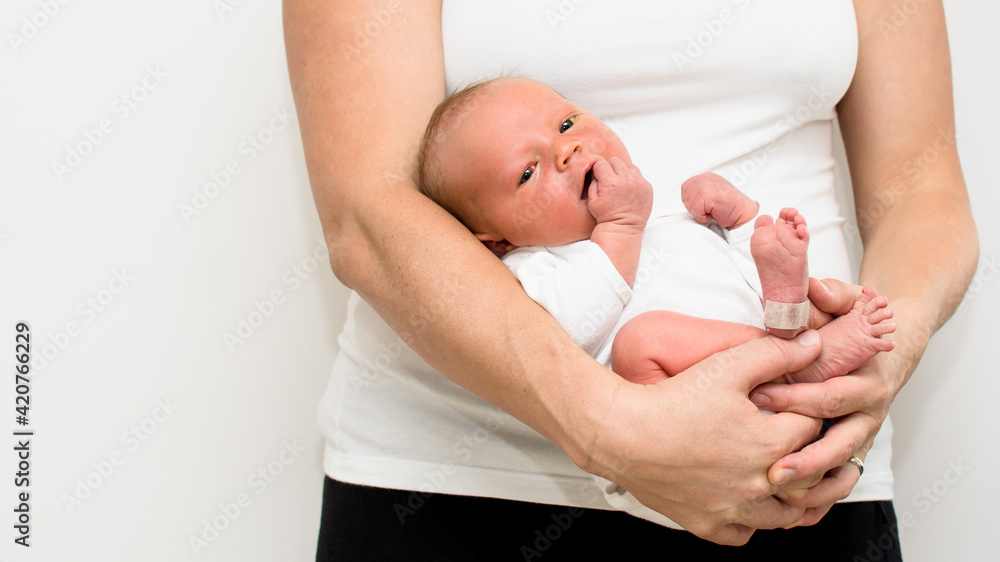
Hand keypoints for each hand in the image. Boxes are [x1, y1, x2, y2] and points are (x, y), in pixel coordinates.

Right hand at [584, 330, 825, 544]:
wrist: (622, 434)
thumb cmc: (670, 401)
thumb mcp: (726, 366)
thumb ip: (774, 354)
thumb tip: (812, 343)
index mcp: (768, 443)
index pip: (814, 429)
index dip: (808, 412)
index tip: (797, 405)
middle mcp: (757, 483)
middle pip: (810, 476)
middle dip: (813, 454)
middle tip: (802, 440)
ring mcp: (732, 508)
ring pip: (785, 515)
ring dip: (791, 496)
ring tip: (786, 476)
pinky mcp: (707, 524)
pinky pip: (744, 534)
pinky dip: (751, 521)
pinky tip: (745, 501)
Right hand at [586, 157, 652, 228]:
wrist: (623, 228)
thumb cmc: (606, 216)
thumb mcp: (592, 200)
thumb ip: (593, 182)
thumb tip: (596, 171)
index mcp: (610, 183)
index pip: (601, 164)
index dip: (598, 170)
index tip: (599, 177)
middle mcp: (626, 179)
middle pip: (615, 161)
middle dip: (610, 168)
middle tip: (609, 180)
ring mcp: (638, 182)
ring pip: (628, 165)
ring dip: (623, 172)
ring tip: (620, 184)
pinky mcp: (647, 187)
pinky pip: (638, 175)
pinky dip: (633, 180)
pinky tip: (629, 190)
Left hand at [749, 278, 903, 521]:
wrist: (891, 339)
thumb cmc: (856, 319)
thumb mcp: (846, 300)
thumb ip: (830, 294)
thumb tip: (811, 286)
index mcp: (866, 377)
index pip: (831, 393)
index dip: (797, 399)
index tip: (760, 400)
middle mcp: (868, 410)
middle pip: (839, 438)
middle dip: (805, 454)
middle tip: (770, 466)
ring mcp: (862, 431)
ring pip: (842, 465)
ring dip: (813, 481)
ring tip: (780, 493)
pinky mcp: (853, 446)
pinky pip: (840, 476)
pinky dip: (819, 493)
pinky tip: (791, 506)